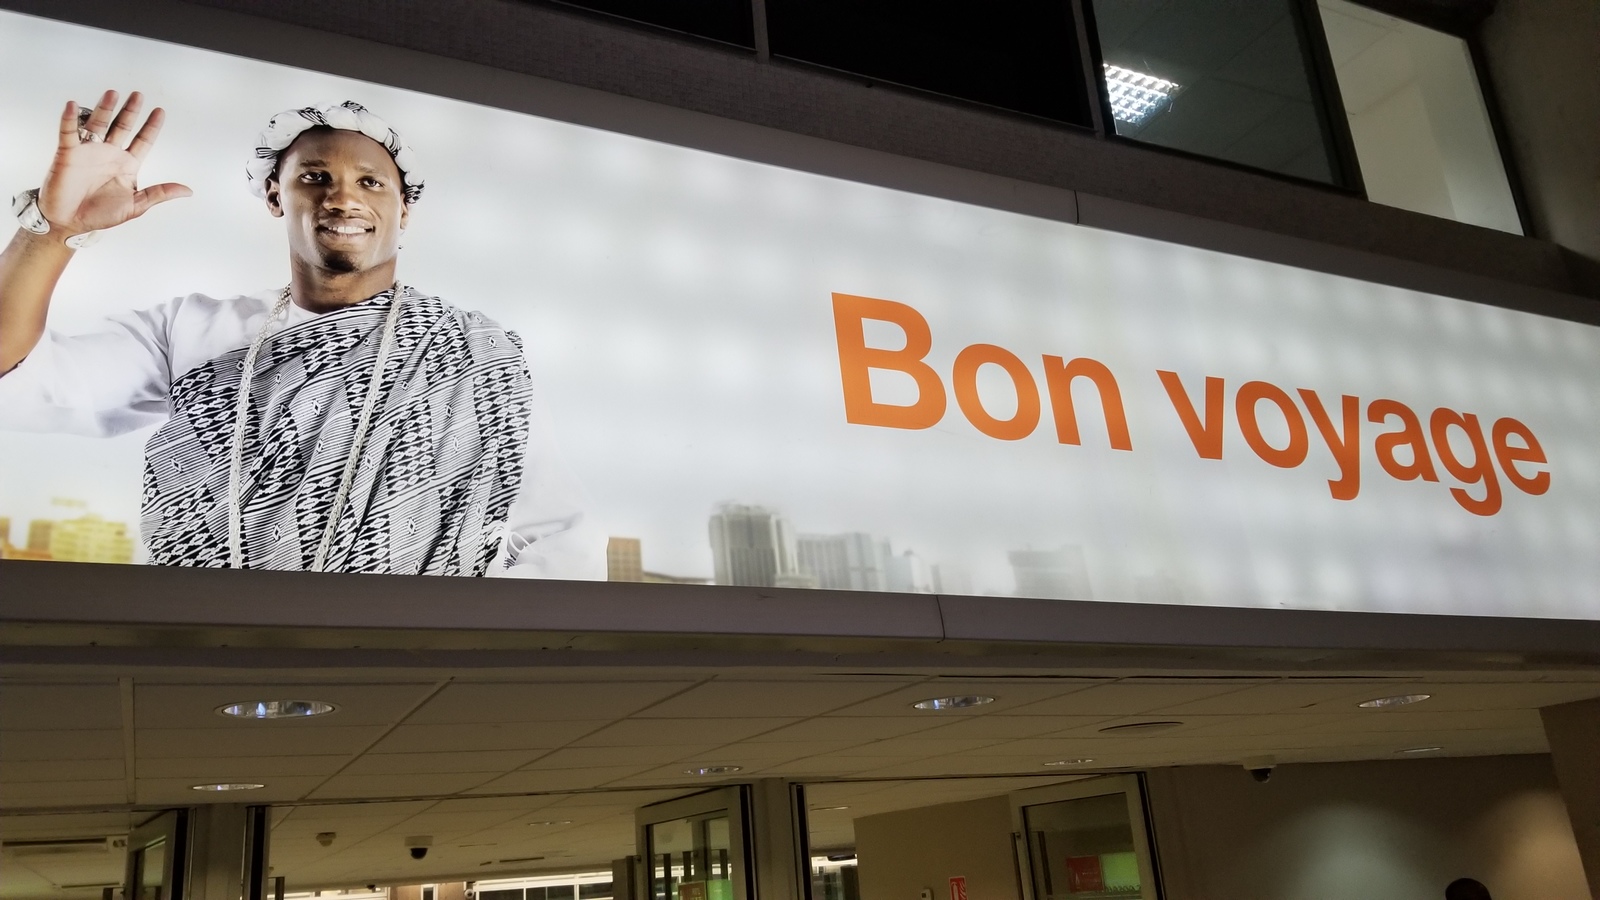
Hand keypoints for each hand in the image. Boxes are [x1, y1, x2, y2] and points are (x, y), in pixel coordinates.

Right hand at [37, 89, 191, 236]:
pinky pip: (68, 132)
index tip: (160, 111)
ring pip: (98, 124)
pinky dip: (69, 119)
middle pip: (122, 126)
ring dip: (105, 109)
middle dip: (130, 111)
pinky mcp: (68, 153)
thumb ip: (160, 193)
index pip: (143, 141)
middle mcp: (109, 154)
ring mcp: (89, 151)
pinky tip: (72, 105)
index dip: (151, 126)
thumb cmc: (100, 215)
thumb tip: (188, 190)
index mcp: (127, 165)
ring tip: (113, 93)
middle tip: (138, 95)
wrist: (70, 223)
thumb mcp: (136, 205)